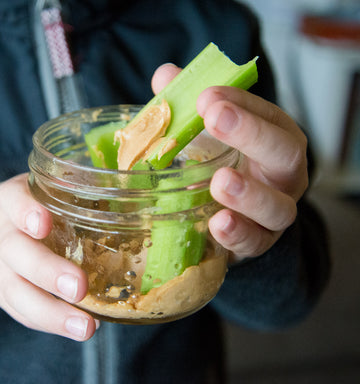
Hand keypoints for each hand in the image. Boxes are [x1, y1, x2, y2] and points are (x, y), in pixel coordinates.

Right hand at [0, 174, 98, 340]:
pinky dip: (51, 323)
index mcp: (13, 200)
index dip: (24, 211)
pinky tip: (77, 329)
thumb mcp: (44, 189)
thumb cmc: (29, 208)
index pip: (13, 201)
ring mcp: (1, 270)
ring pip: (16, 292)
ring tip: (85, 327)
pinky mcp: (6, 297)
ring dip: (51, 312)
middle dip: (46, 271)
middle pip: (15, 252)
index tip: (42, 223)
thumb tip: (135, 191)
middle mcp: (4, 235)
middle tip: (78, 287)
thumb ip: (76, 187)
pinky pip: (23, 313)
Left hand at [152, 63, 307, 259]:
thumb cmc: (219, 165)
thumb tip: (165, 76)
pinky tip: (218, 224)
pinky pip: (255, 241)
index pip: (268, 114)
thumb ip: (188, 107)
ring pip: (278, 205)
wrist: (225, 218)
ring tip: (221, 182)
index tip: (208, 95)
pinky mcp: (258, 243)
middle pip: (284, 152)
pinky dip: (238, 234)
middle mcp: (283, 174)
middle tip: (215, 117)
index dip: (242, 102)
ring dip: (250, 193)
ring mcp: (275, 212)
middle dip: (251, 133)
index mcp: (275, 137)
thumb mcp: (205, 134)